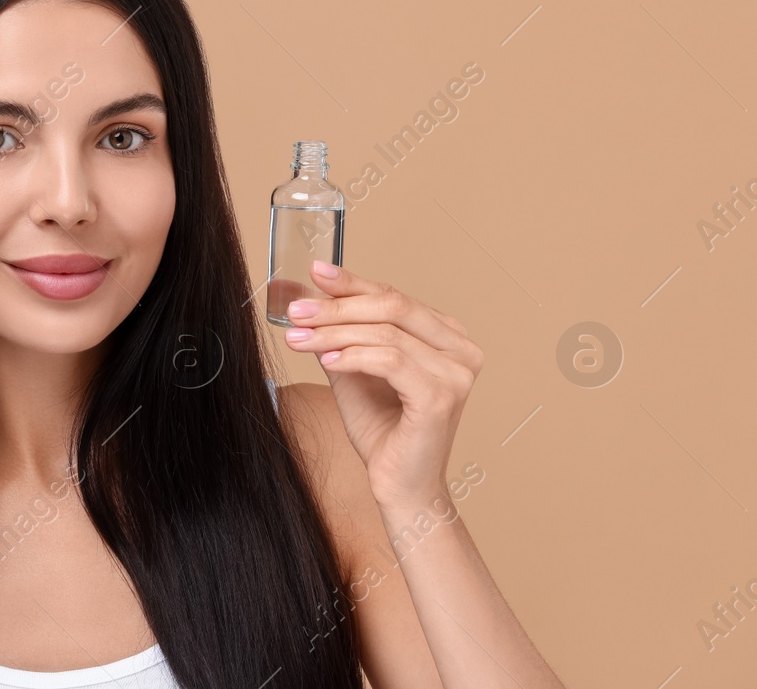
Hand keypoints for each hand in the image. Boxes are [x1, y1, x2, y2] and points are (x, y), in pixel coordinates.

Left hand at [281, 262, 482, 510]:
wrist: (399, 484)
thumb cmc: (382, 429)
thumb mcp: (352, 367)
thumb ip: (337, 331)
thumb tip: (301, 295)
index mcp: (446, 335)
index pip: (393, 296)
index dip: (351, 282)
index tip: (314, 272)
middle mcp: (461, 349)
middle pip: (392, 307)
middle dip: (337, 306)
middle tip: (296, 310)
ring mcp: (457, 372)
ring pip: (386, 333)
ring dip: (334, 332)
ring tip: (298, 338)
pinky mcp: (442, 396)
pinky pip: (389, 360)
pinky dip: (352, 356)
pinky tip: (326, 360)